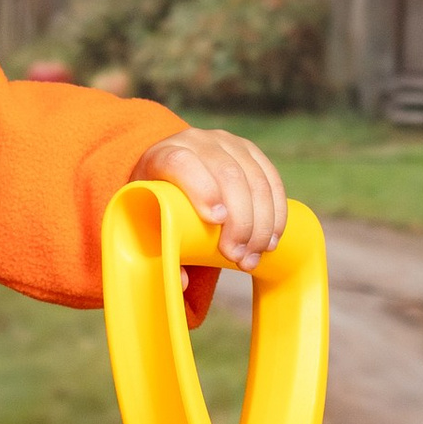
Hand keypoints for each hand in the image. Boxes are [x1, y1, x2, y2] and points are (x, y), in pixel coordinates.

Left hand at [132, 130, 288, 272]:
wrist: (171, 169)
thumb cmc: (156, 203)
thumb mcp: (147, 222)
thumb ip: (159, 250)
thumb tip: (184, 282)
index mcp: (163, 155)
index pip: (181, 163)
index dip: (201, 189)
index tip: (215, 221)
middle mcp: (197, 142)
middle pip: (227, 174)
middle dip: (239, 220)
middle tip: (237, 257)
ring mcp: (228, 144)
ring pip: (254, 179)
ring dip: (260, 223)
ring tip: (254, 256)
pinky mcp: (250, 152)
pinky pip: (271, 180)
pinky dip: (275, 212)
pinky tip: (271, 239)